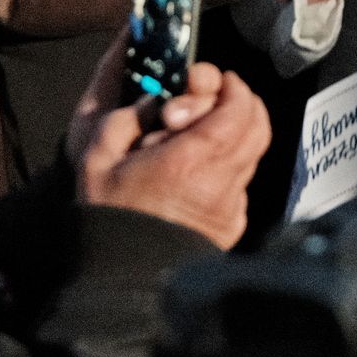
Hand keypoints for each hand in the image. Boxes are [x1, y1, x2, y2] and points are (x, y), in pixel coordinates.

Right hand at [64, 38, 270, 248]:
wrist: (122, 275)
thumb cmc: (108, 217)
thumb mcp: (98, 159)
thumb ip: (127, 118)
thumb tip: (155, 100)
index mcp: (187, 161)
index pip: (238, 110)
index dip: (233, 88)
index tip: (218, 80)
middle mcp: (218, 182)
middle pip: (257, 127)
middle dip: (242, 104)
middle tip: (217, 99)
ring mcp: (229, 206)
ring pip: (253, 153)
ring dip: (236, 135)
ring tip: (202, 138)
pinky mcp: (232, 225)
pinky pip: (242, 182)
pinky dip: (230, 167)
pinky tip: (199, 174)